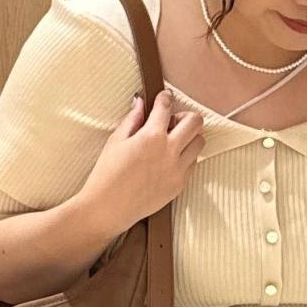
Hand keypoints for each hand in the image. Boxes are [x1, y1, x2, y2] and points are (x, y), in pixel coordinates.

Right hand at [82, 86, 203, 230]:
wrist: (108, 208)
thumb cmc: (107, 175)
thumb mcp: (115, 141)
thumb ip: (132, 119)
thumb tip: (140, 102)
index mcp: (151, 136)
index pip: (167, 107)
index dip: (165, 98)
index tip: (164, 98)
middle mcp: (169, 151)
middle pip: (195, 122)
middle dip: (185, 116)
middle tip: (173, 121)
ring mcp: (178, 170)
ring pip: (199, 143)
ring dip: (189, 137)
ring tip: (173, 141)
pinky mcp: (179, 185)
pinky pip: (193, 164)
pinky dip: (186, 157)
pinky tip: (170, 159)